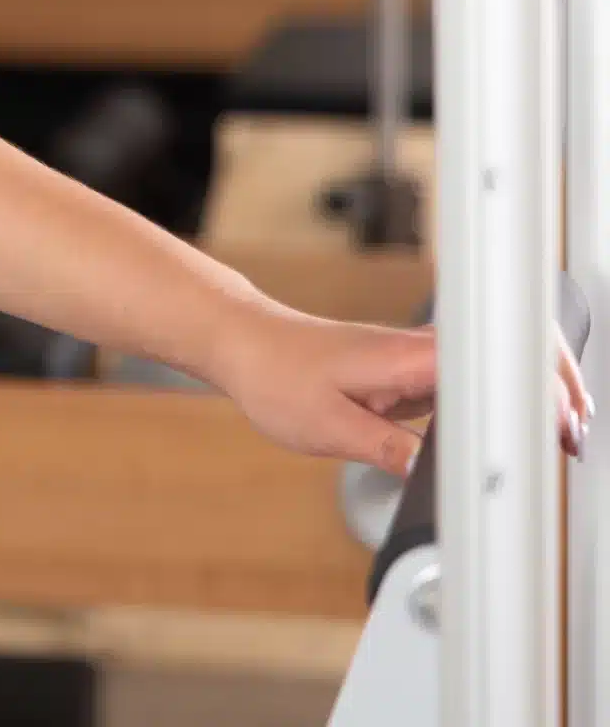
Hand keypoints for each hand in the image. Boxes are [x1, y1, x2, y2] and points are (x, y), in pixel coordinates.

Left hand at [203, 300, 590, 476]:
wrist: (245, 346)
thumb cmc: (275, 374)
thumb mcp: (327, 426)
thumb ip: (386, 449)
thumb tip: (431, 474)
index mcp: (410, 354)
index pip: (498, 360)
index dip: (539, 392)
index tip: (559, 428)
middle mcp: (424, 349)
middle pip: (515, 354)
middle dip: (559, 391)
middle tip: (576, 440)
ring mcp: (423, 359)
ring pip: (499, 368)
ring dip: (535, 398)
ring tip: (563, 440)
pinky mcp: (415, 373)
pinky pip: (474, 383)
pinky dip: (502, 407)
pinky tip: (514, 437)